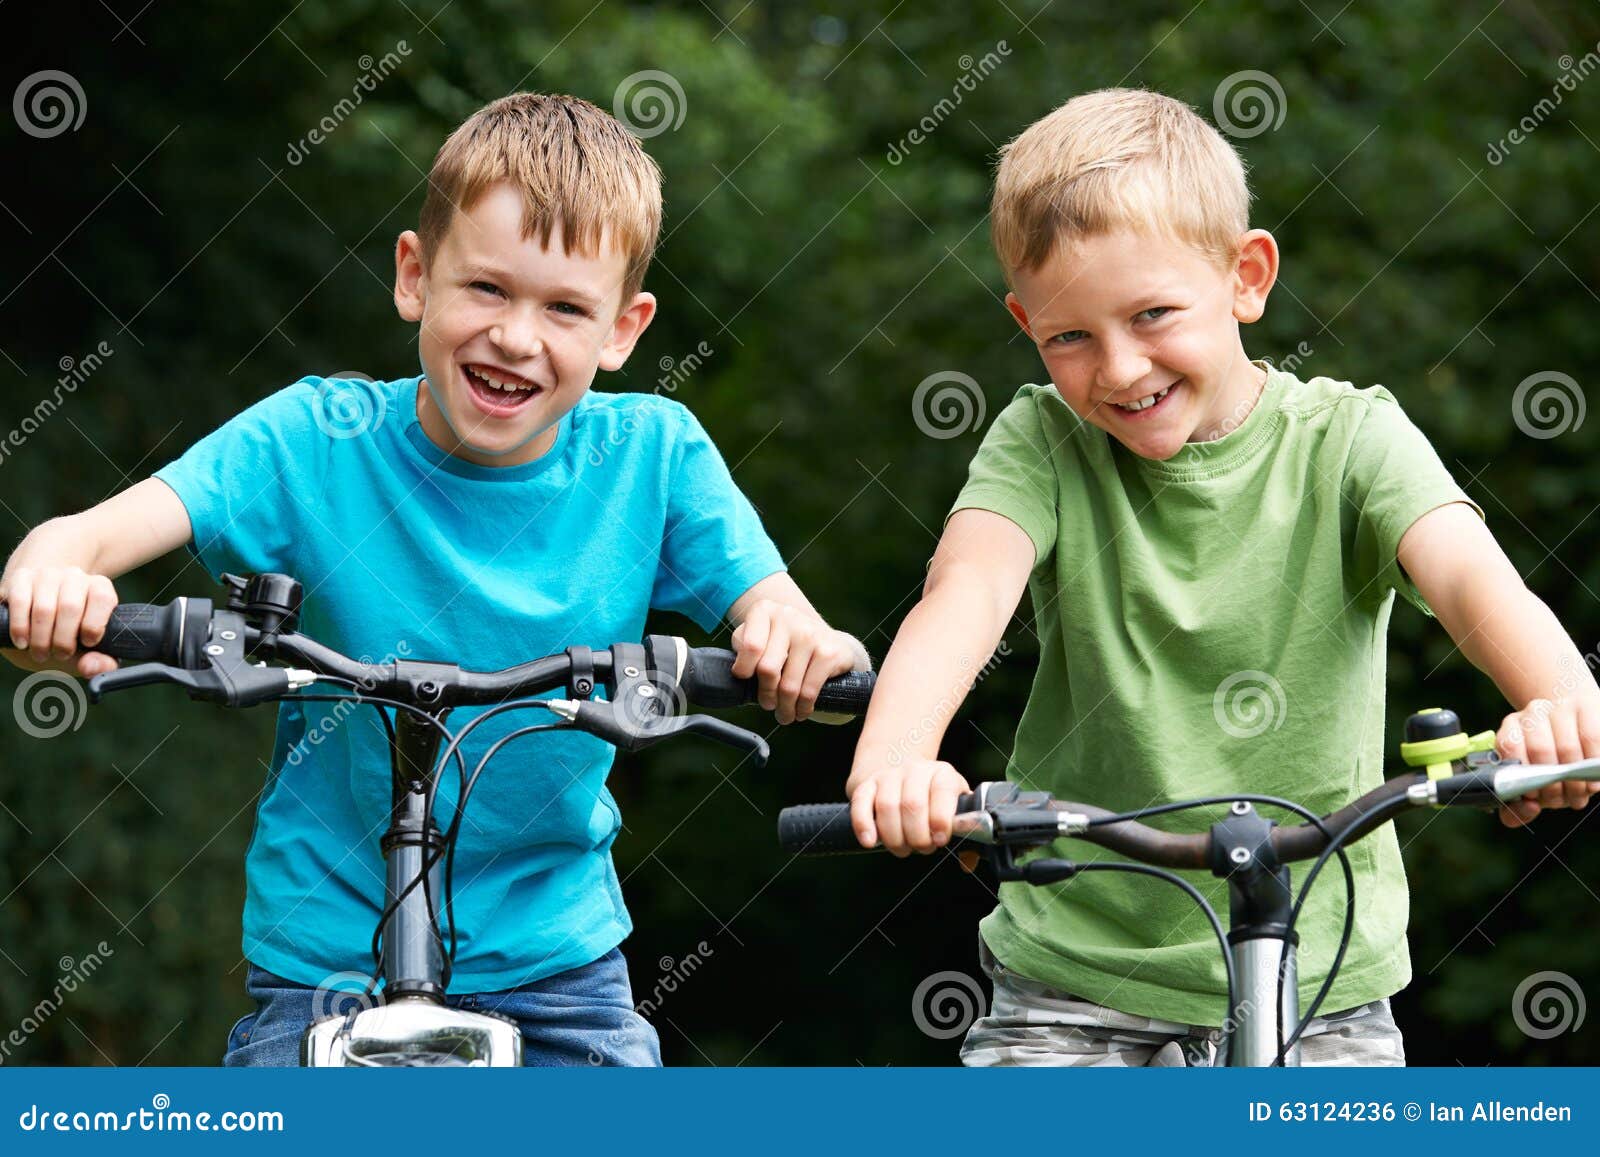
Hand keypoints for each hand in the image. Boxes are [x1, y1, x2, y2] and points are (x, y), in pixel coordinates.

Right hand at [1, 565, 120, 677]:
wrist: (37, 616)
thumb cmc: (69, 634)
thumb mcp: (90, 650)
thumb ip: (101, 662)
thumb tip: (90, 667)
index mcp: (99, 588)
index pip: (103, 598)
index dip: (94, 625)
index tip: (87, 643)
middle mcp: (75, 576)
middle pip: (71, 607)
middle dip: (63, 640)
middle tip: (60, 655)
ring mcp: (47, 575)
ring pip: (44, 608)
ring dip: (41, 638)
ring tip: (41, 653)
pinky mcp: (21, 578)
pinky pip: (20, 602)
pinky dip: (20, 628)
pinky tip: (22, 642)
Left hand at [729, 599, 860, 723]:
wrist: (826, 639)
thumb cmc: (782, 644)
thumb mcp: (757, 636)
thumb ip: (742, 647)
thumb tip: (739, 673)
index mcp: (764, 611)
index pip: (750, 646)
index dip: (744, 670)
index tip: (745, 679)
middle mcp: (788, 617)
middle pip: (768, 669)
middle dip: (766, 695)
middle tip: (768, 705)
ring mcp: (811, 633)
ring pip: (788, 685)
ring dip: (785, 708)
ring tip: (784, 715)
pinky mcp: (829, 652)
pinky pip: (809, 691)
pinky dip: (803, 708)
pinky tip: (801, 711)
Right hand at [846, 749, 969, 856]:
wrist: (904, 781)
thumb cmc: (934, 803)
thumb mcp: (954, 810)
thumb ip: (962, 835)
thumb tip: (967, 864)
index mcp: (942, 774)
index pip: (942, 792)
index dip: (940, 819)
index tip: (939, 840)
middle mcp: (915, 770)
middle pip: (912, 803)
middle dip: (917, 836)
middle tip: (921, 848)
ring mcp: (889, 776)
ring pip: (886, 806)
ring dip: (894, 837)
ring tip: (902, 848)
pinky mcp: (866, 786)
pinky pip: (861, 804)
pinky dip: (863, 825)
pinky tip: (870, 842)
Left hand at [1494, 697, 1599, 826]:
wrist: (1579, 729)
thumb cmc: (1552, 761)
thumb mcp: (1533, 782)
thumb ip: (1518, 804)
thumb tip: (1529, 808)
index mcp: (1512, 726)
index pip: (1510, 747)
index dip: (1522, 776)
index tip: (1534, 797)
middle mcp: (1533, 712)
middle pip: (1540, 749)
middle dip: (1552, 784)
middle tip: (1563, 801)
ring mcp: (1561, 707)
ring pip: (1567, 747)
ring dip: (1575, 780)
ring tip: (1580, 795)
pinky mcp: (1588, 705)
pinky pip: (1592, 738)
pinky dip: (1594, 766)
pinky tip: (1594, 783)